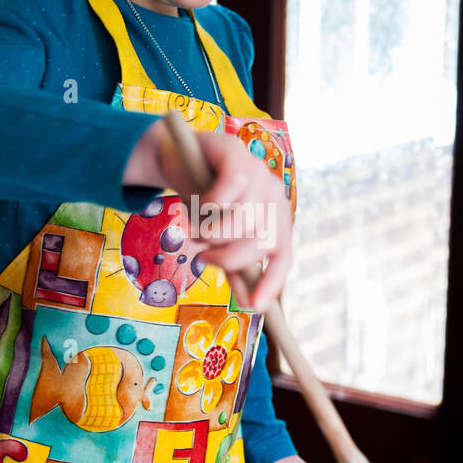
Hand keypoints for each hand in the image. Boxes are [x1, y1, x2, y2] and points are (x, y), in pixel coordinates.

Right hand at [123, 120, 292, 312]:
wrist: (178, 155)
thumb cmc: (202, 200)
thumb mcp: (220, 237)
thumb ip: (234, 266)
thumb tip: (249, 304)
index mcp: (275, 218)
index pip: (284, 256)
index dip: (271, 283)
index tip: (253, 307)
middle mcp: (274, 197)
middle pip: (259, 242)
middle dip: (227, 258)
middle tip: (203, 257)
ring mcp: (259, 174)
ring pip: (241, 220)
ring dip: (210, 233)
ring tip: (195, 230)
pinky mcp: (237, 157)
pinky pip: (226, 194)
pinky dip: (207, 206)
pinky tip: (197, 204)